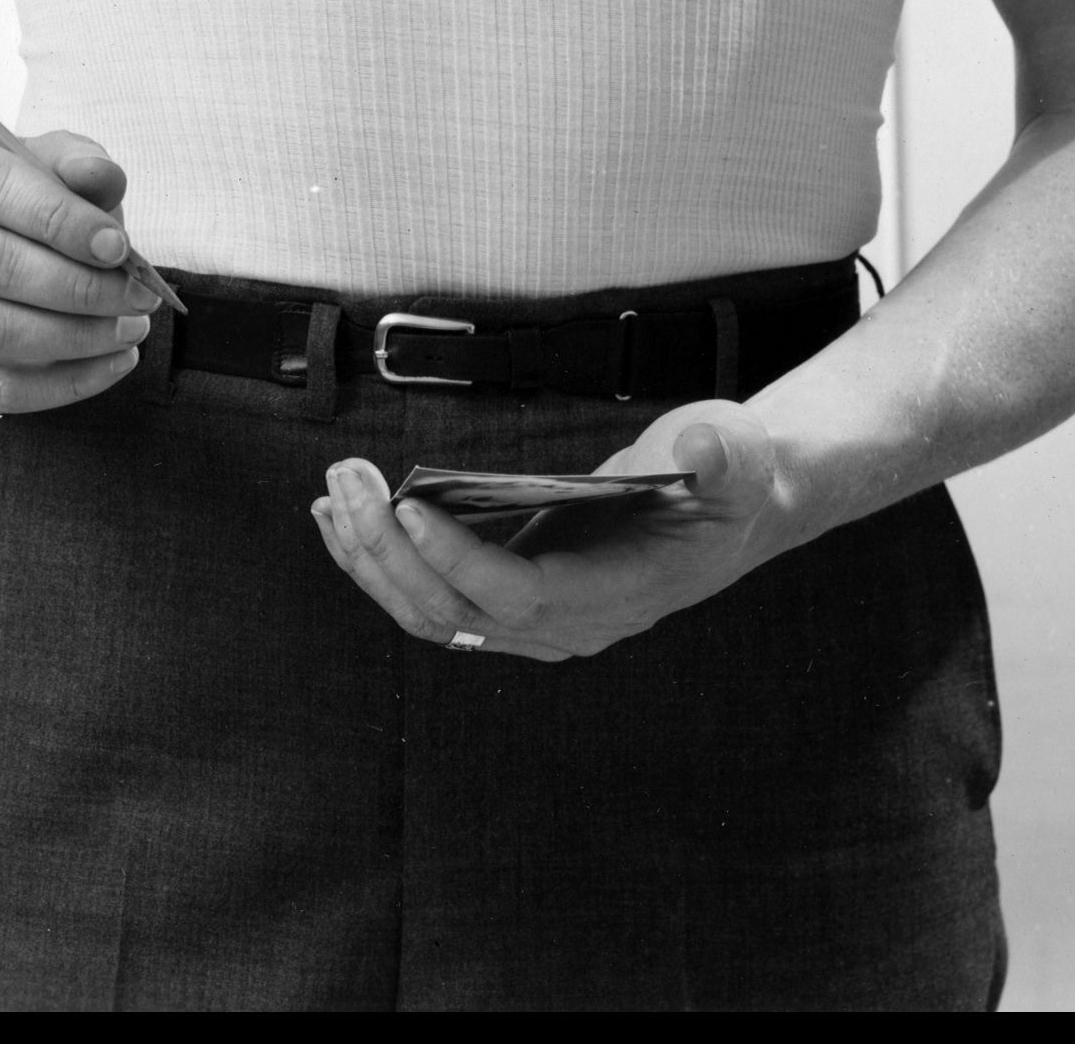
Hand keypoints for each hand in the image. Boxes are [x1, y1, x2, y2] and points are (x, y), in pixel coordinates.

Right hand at [0, 120, 160, 417]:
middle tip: (138, 298)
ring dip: (77, 339)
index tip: (119, 247)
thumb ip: (78, 163)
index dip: (60, 219)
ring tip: (128, 331)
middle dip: (80, 288)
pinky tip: (105, 365)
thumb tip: (101, 177)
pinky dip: (61, 385)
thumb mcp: (49, 164)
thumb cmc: (15, 203)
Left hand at [309, 403, 790, 660]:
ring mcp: (533, 621)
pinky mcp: (508, 598)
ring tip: (336, 491)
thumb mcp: (738, 460)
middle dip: (390, 548)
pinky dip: (380, 560)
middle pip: (456, 613)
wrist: (727, 511)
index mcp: (616, 598)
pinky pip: (430, 596)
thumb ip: (722, 458)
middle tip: (351, 478)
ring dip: (371, 557)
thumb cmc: (728, 483)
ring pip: (431, 614)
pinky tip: (345, 516)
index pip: (521, 598)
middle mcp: (566, 627)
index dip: (461, 562)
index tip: (409, 507)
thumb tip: (698, 446)